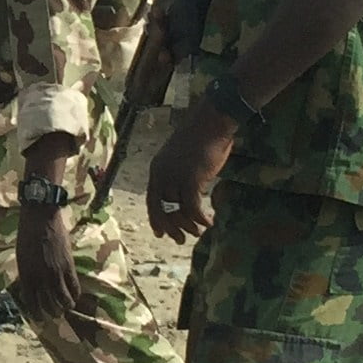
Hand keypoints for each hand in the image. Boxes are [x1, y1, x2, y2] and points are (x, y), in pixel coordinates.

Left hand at [12, 203, 87, 326]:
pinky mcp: (68, 266)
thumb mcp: (21, 257)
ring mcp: (55, 273)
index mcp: (26, 275)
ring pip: (63, 299)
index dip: (36, 312)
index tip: (39, 318)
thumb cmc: (26, 234)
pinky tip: (75, 297)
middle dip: (52, 312)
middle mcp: (40, 278)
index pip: (30, 301)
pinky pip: (74, 286)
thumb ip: (27, 272)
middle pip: (48, 303)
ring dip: (65, 306)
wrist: (40, 218)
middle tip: (55, 315)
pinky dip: (75, 294)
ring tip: (67, 308)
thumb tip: (32, 286)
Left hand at [144, 104, 238, 243]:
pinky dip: (200, 219)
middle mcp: (161, 175)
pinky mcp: (191, 180)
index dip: (155, 219)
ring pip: (177, 211)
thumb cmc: (201, 138)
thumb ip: (178, 175)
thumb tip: (183, 194)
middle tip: (181, 240)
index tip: (160, 233)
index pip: (151, 200)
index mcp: (156, 169)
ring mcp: (175, 177)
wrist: (211, 123)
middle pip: (161, 209)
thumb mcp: (182, 158)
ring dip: (188, 226)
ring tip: (199, 232)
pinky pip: (193, 208)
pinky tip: (209, 222)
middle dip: (170, 228)